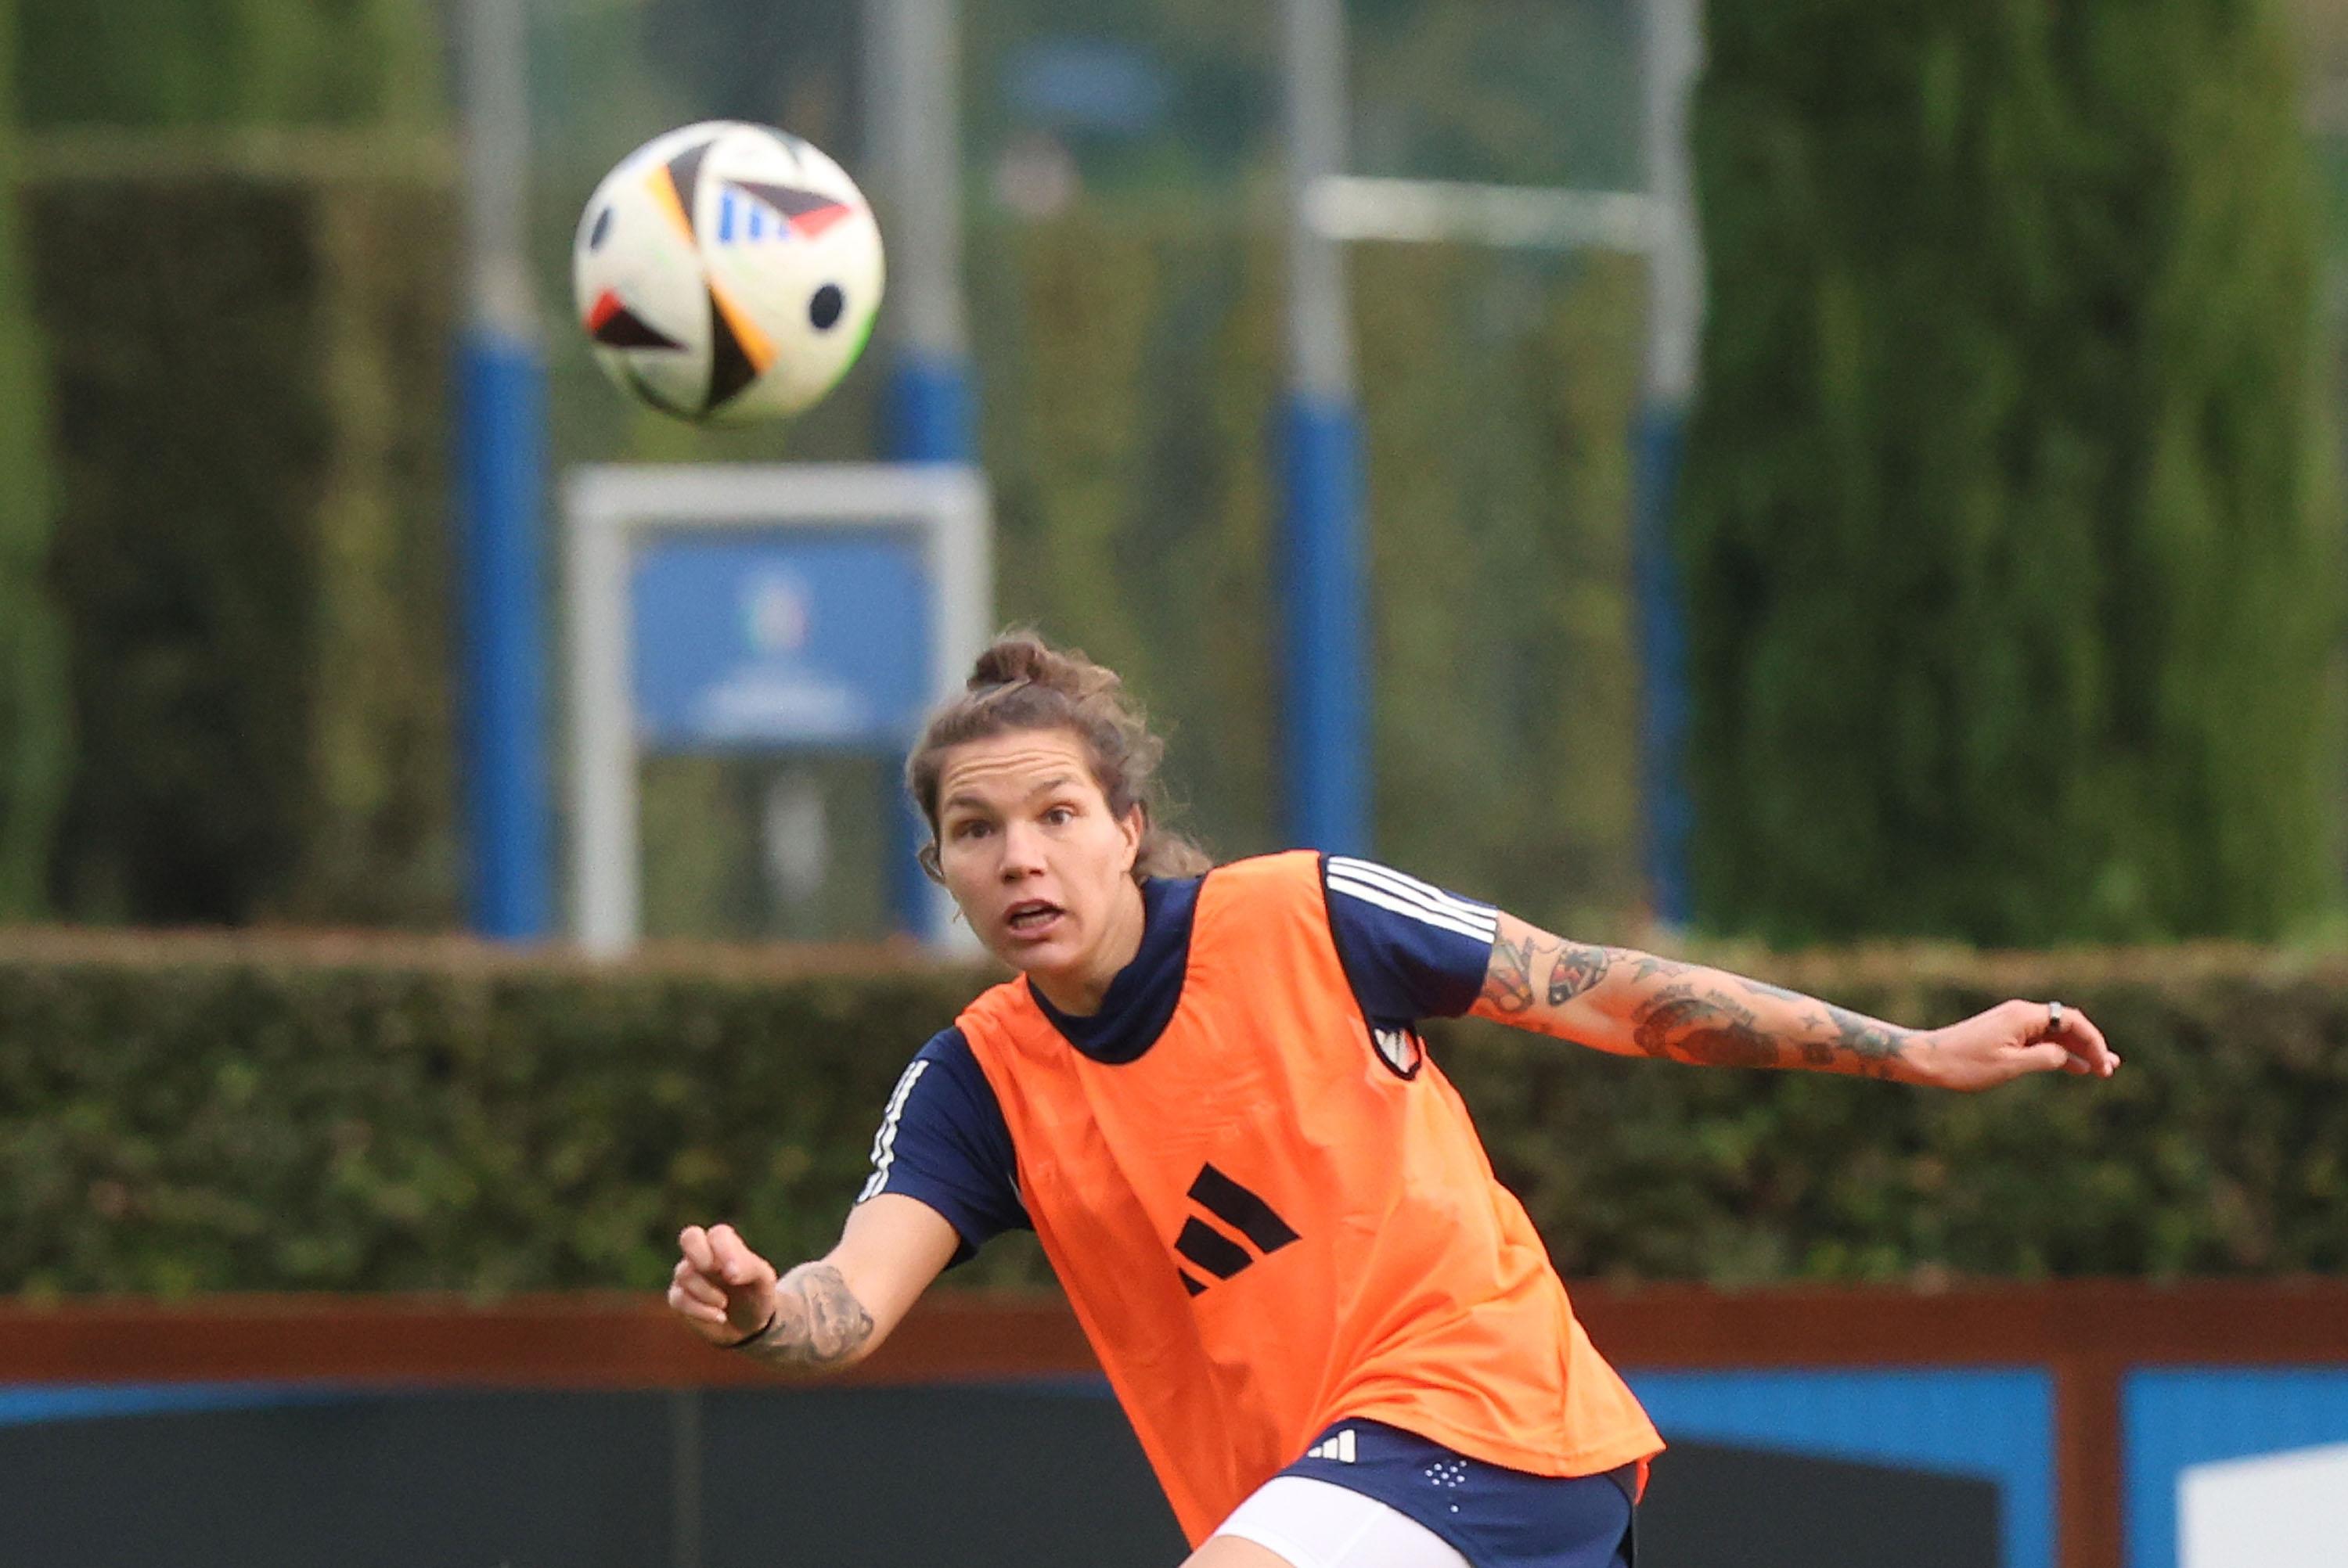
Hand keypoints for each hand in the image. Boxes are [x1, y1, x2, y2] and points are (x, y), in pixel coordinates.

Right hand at [668, 1223, 780, 1346]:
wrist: (747, 1325)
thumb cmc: (756, 1293)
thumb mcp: (763, 1279)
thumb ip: (750, 1267)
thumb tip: (730, 1272)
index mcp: (725, 1244)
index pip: (718, 1235)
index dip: (724, 1252)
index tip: (735, 1276)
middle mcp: (703, 1254)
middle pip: (689, 1237)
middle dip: (700, 1255)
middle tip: (712, 1271)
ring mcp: (688, 1275)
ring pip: (684, 1274)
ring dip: (706, 1292)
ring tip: (724, 1304)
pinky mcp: (679, 1298)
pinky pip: (678, 1299)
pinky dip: (700, 1311)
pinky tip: (719, 1317)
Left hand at [1910, 1000, 2119, 1091]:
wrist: (1928, 1059)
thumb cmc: (1965, 1064)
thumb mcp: (2010, 1065)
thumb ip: (2045, 1058)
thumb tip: (2068, 1055)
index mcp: (2023, 1016)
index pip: (2072, 1021)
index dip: (2094, 1042)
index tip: (2103, 1064)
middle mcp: (2020, 1014)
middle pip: (2066, 1025)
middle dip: (2090, 1045)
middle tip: (2110, 1069)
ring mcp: (2013, 1023)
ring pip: (2055, 1034)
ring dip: (2077, 1050)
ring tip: (2100, 1070)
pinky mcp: (2005, 1033)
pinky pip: (2040, 1040)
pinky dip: (2058, 1052)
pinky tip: (2074, 1067)